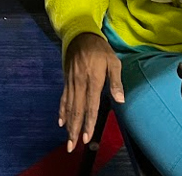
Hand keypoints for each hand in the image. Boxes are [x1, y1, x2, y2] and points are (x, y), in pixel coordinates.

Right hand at [60, 33, 124, 152]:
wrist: (81, 35)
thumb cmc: (100, 50)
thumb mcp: (113, 62)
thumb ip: (116, 81)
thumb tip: (120, 100)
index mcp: (93, 80)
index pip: (91, 106)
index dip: (88, 123)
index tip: (86, 137)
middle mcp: (80, 83)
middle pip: (77, 110)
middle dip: (75, 130)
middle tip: (72, 146)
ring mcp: (71, 82)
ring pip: (69, 107)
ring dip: (68, 124)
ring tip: (68, 140)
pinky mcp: (67, 80)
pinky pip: (64, 98)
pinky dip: (62, 111)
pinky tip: (61, 121)